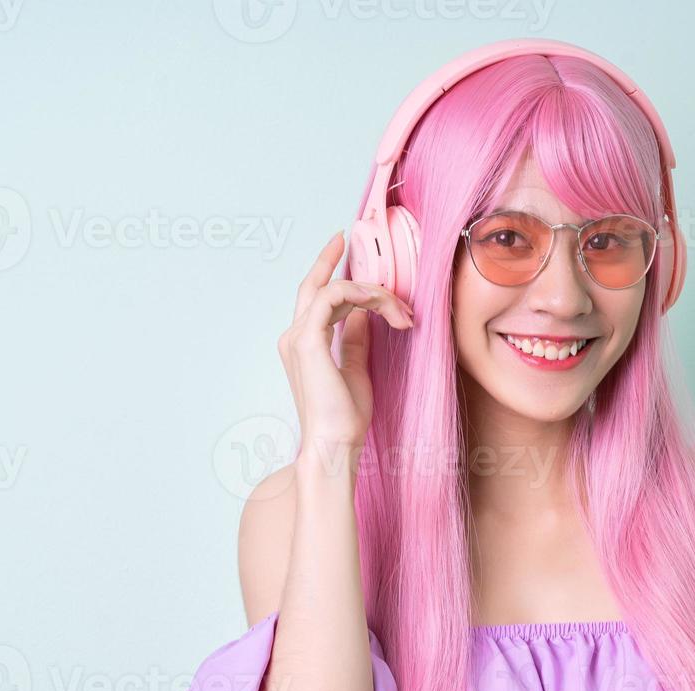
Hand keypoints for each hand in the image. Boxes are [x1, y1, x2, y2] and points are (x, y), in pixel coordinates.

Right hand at [277, 232, 413, 471]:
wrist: (335, 443)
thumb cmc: (344, 418)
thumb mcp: (355, 369)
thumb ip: (354, 339)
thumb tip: (363, 316)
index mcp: (303, 344)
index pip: (314, 297)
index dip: (327, 270)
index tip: (343, 248)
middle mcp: (293, 336)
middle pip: (315, 285)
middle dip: (335, 261)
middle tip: (355, 244)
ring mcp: (296, 337)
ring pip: (333, 289)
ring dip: (372, 292)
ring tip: (401, 313)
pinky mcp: (307, 340)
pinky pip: (334, 297)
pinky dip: (362, 294)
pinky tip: (385, 306)